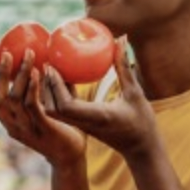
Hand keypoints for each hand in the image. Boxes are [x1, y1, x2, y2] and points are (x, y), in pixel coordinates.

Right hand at [0, 49, 85, 166]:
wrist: (70, 158)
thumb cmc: (57, 133)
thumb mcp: (38, 116)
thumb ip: (33, 98)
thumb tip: (37, 70)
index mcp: (10, 124)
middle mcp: (14, 127)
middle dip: (1, 74)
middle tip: (8, 54)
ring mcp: (26, 129)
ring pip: (13, 98)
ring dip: (20, 74)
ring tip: (29, 56)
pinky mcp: (43, 128)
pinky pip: (32, 105)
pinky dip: (32, 86)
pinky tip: (37, 72)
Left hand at [43, 36, 158, 158]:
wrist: (142, 150)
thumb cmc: (142, 123)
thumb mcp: (135, 92)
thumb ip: (124, 67)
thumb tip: (121, 39)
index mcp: (97, 116)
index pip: (66, 106)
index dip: (55, 86)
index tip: (52, 66)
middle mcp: (85, 123)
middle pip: (54, 108)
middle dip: (46, 86)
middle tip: (47, 62)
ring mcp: (81, 126)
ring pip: (55, 112)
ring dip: (49, 92)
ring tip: (51, 68)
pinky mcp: (82, 125)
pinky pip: (63, 111)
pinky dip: (59, 96)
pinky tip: (62, 78)